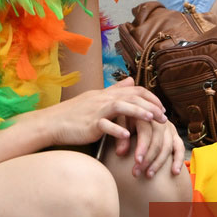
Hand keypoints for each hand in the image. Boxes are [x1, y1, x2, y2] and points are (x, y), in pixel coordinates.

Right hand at [40, 78, 166, 146]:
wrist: (52, 122)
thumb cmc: (74, 113)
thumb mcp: (96, 98)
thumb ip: (114, 90)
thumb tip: (131, 80)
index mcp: (106, 94)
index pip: (134, 90)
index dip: (150, 98)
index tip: (161, 108)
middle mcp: (103, 99)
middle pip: (131, 98)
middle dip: (151, 106)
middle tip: (164, 117)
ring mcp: (96, 111)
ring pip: (121, 107)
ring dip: (138, 113)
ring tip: (152, 119)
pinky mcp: (90, 124)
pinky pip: (105, 126)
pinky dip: (117, 130)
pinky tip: (127, 137)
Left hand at [114, 115, 184, 176]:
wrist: (135, 111)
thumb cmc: (124, 119)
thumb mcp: (119, 123)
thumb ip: (120, 136)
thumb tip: (120, 153)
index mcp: (144, 115)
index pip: (146, 132)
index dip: (142, 147)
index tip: (137, 161)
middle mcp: (158, 121)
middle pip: (157, 141)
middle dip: (148, 159)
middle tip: (136, 173)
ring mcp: (168, 127)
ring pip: (168, 146)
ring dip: (159, 162)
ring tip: (148, 175)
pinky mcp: (174, 134)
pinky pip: (180, 147)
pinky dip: (179, 160)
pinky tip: (175, 172)